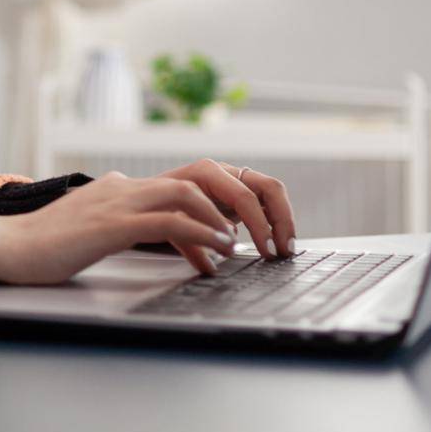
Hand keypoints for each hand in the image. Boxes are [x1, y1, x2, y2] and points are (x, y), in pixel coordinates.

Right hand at [0, 170, 239, 283]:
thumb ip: (118, 225)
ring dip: (220, 219)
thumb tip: (151, 235)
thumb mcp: (90, 230)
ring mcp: (115, 202)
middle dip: (230, 204)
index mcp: (116, 187)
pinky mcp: (110, 225)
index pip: (178, 185)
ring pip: (186, 193)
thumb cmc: (44, 247)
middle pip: (194, 178)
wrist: (7, 247)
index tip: (228, 232)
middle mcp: (120, 187)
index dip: (212, 205)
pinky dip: (198, 234)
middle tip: (248, 235)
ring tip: (236, 246)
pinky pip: (167, 222)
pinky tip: (214, 251)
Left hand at [157, 157, 296, 260]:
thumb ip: (191, 238)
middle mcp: (225, 173)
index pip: (246, 196)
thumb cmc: (155, 210)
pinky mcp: (239, 195)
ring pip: (272, 194)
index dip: (260, 224)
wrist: (145, 201)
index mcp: (207, 172)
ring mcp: (235, 182)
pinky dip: (275, 223)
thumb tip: (216, 258)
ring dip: (283, 221)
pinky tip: (276, 245)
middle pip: (269, 188)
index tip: (267, 249)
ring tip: (285, 249)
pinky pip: (266, 204)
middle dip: (282, 220)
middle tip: (284, 250)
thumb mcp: (169, 223)